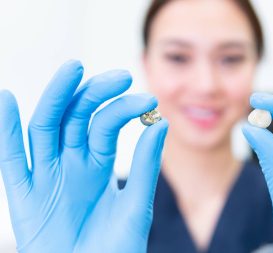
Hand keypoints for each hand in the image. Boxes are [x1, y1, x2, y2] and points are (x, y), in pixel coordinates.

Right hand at [0, 61, 167, 252]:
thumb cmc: (116, 250)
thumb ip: (145, 165)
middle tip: (120, 76)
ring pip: (46, 128)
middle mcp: (71, 163)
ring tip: (73, 70)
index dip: (123, 108)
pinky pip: (11, 159)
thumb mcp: (136, 206)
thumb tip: (161, 122)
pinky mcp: (24, 196)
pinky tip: (8, 100)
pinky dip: (6, 131)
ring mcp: (47, 175)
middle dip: (94, 94)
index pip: (106, 124)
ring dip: (57, 98)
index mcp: (98, 163)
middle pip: (76, 117)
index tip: (148, 100)